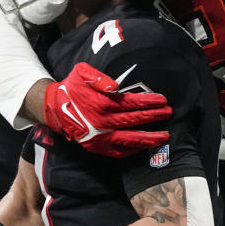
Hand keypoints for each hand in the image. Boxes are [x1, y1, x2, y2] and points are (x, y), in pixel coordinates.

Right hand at [43, 62, 172, 157]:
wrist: (55, 109)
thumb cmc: (72, 88)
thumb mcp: (82, 73)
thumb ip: (99, 77)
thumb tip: (115, 87)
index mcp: (101, 104)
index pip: (132, 103)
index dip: (149, 102)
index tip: (163, 100)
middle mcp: (102, 123)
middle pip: (135, 121)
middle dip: (154, 117)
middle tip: (169, 114)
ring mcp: (100, 138)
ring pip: (130, 140)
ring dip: (149, 138)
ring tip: (165, 137)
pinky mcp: (97, 148)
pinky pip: (119, 152)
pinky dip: (133, 150)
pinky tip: (144, 147)